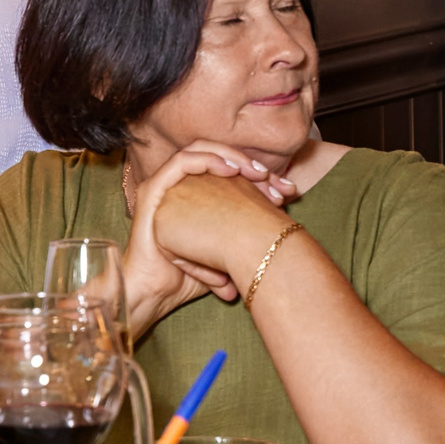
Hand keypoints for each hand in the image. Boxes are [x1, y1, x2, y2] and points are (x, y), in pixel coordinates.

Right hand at [124, 142, 295, 332]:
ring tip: (255, 171)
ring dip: (230, 156)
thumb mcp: (227, 253)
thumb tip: (291, 242)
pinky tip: (230, 169)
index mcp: (195, 197)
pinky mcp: (153, 190)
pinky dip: (207, 160)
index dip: (261, 177)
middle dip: (250, 163)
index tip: (287, 192)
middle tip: (274, 179)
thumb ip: (249, 240)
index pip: (231, 172)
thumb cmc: (190, 277)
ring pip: (199, 150)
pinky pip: (181, 162)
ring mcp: (165, 187)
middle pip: (218, 158)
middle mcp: (179, 187)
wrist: (157, 293)